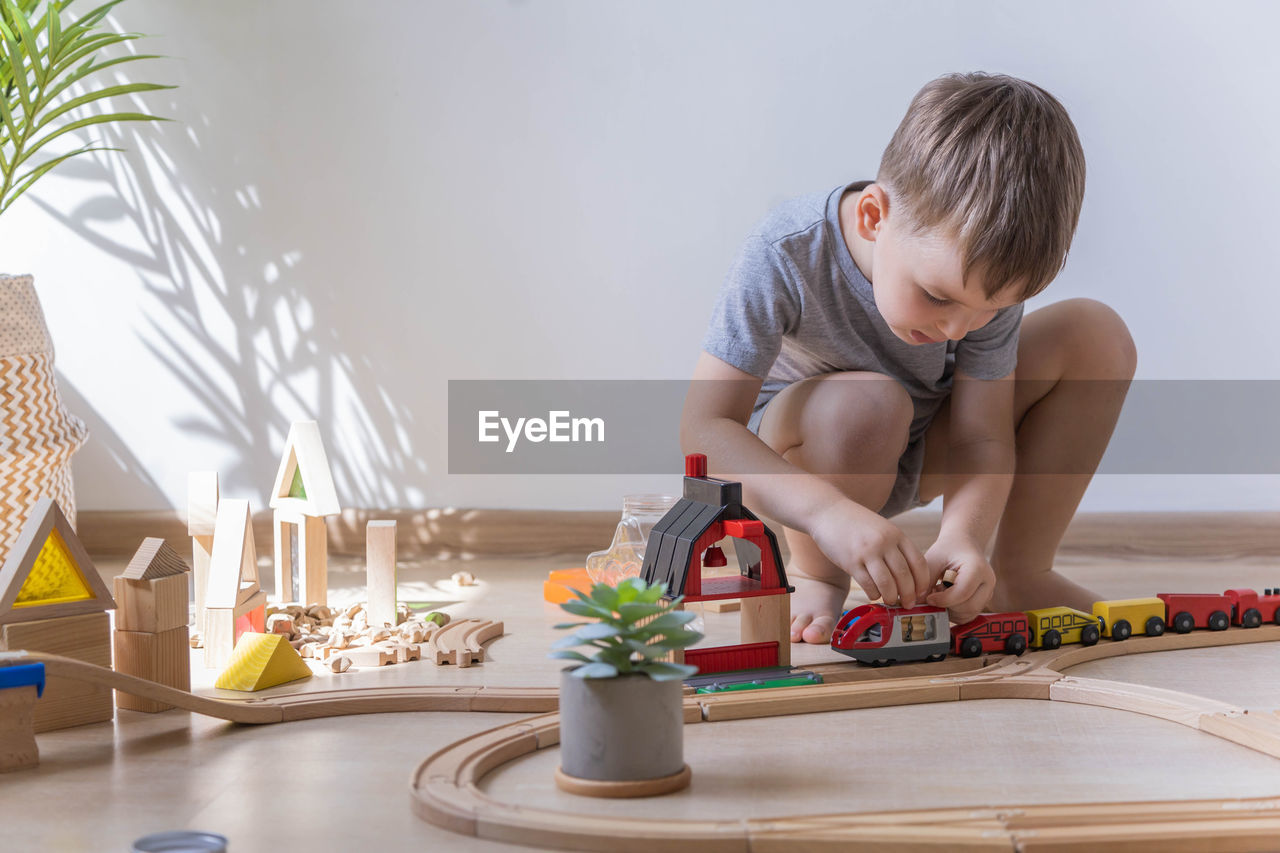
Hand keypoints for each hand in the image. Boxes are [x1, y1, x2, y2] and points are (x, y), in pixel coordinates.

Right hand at [809, 500, 933, 607]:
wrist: (828, 511)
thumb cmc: (856, 523)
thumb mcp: (882, 528)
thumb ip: (896, 547)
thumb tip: (910, 575)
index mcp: (896, 534)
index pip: (918, 562)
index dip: (923, 581)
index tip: (921, 592)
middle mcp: (884, 542)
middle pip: (904, 576)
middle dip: (909, 594)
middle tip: (908, 604)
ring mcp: (867, 552)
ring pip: (887, 584)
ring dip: (891, 597)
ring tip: (890, 600)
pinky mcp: (851, 562)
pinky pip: (868, 585)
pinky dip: (873, 594)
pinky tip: (873, 594)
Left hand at [923, 536, 995, 623]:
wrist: (962, 543)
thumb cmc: (947, 549)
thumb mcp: (933, 560)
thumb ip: (925, 581)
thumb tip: (917, 603)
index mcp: (977, 568)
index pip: (962, 592)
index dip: (943, 600)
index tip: (928, 598)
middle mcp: (988, 582)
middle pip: (968, 608)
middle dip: (947, 607)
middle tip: (932, 595)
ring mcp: (988, 593)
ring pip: (969, 615)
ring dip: (950, 610)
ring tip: (939, 594)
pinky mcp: (983, 600)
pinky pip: (968, 615)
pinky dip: (954, 612)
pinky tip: (946, 598)